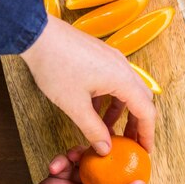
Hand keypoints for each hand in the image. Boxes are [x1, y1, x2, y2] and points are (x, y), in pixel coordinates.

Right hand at [0, 151, 145, 183]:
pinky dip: (61, 160)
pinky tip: (56, 165)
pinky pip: (64, 163)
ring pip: (84, 164)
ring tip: (75, 154)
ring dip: (81, 156)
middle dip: (104, 159)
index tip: (134, 155)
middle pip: (104, 173)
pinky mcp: (54, 181)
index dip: (128, 174)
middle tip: (104, 145)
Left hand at [21, 15, 156, 154]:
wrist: (37, 34)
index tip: (145, 149)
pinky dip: (110, 98)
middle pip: (141, 100)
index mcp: (122, 79)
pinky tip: (94, 110)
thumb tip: (105, 148)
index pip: (146, 112)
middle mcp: (123, 67)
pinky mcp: (101, 55)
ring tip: (108, 130)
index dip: (147, 134)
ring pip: (127, 90)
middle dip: (137, 123)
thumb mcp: (74, 105)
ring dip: (121, 112)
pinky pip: (114, 80)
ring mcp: (112, 59)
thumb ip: (93, 129)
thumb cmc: (55, 66)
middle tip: (130, 142)